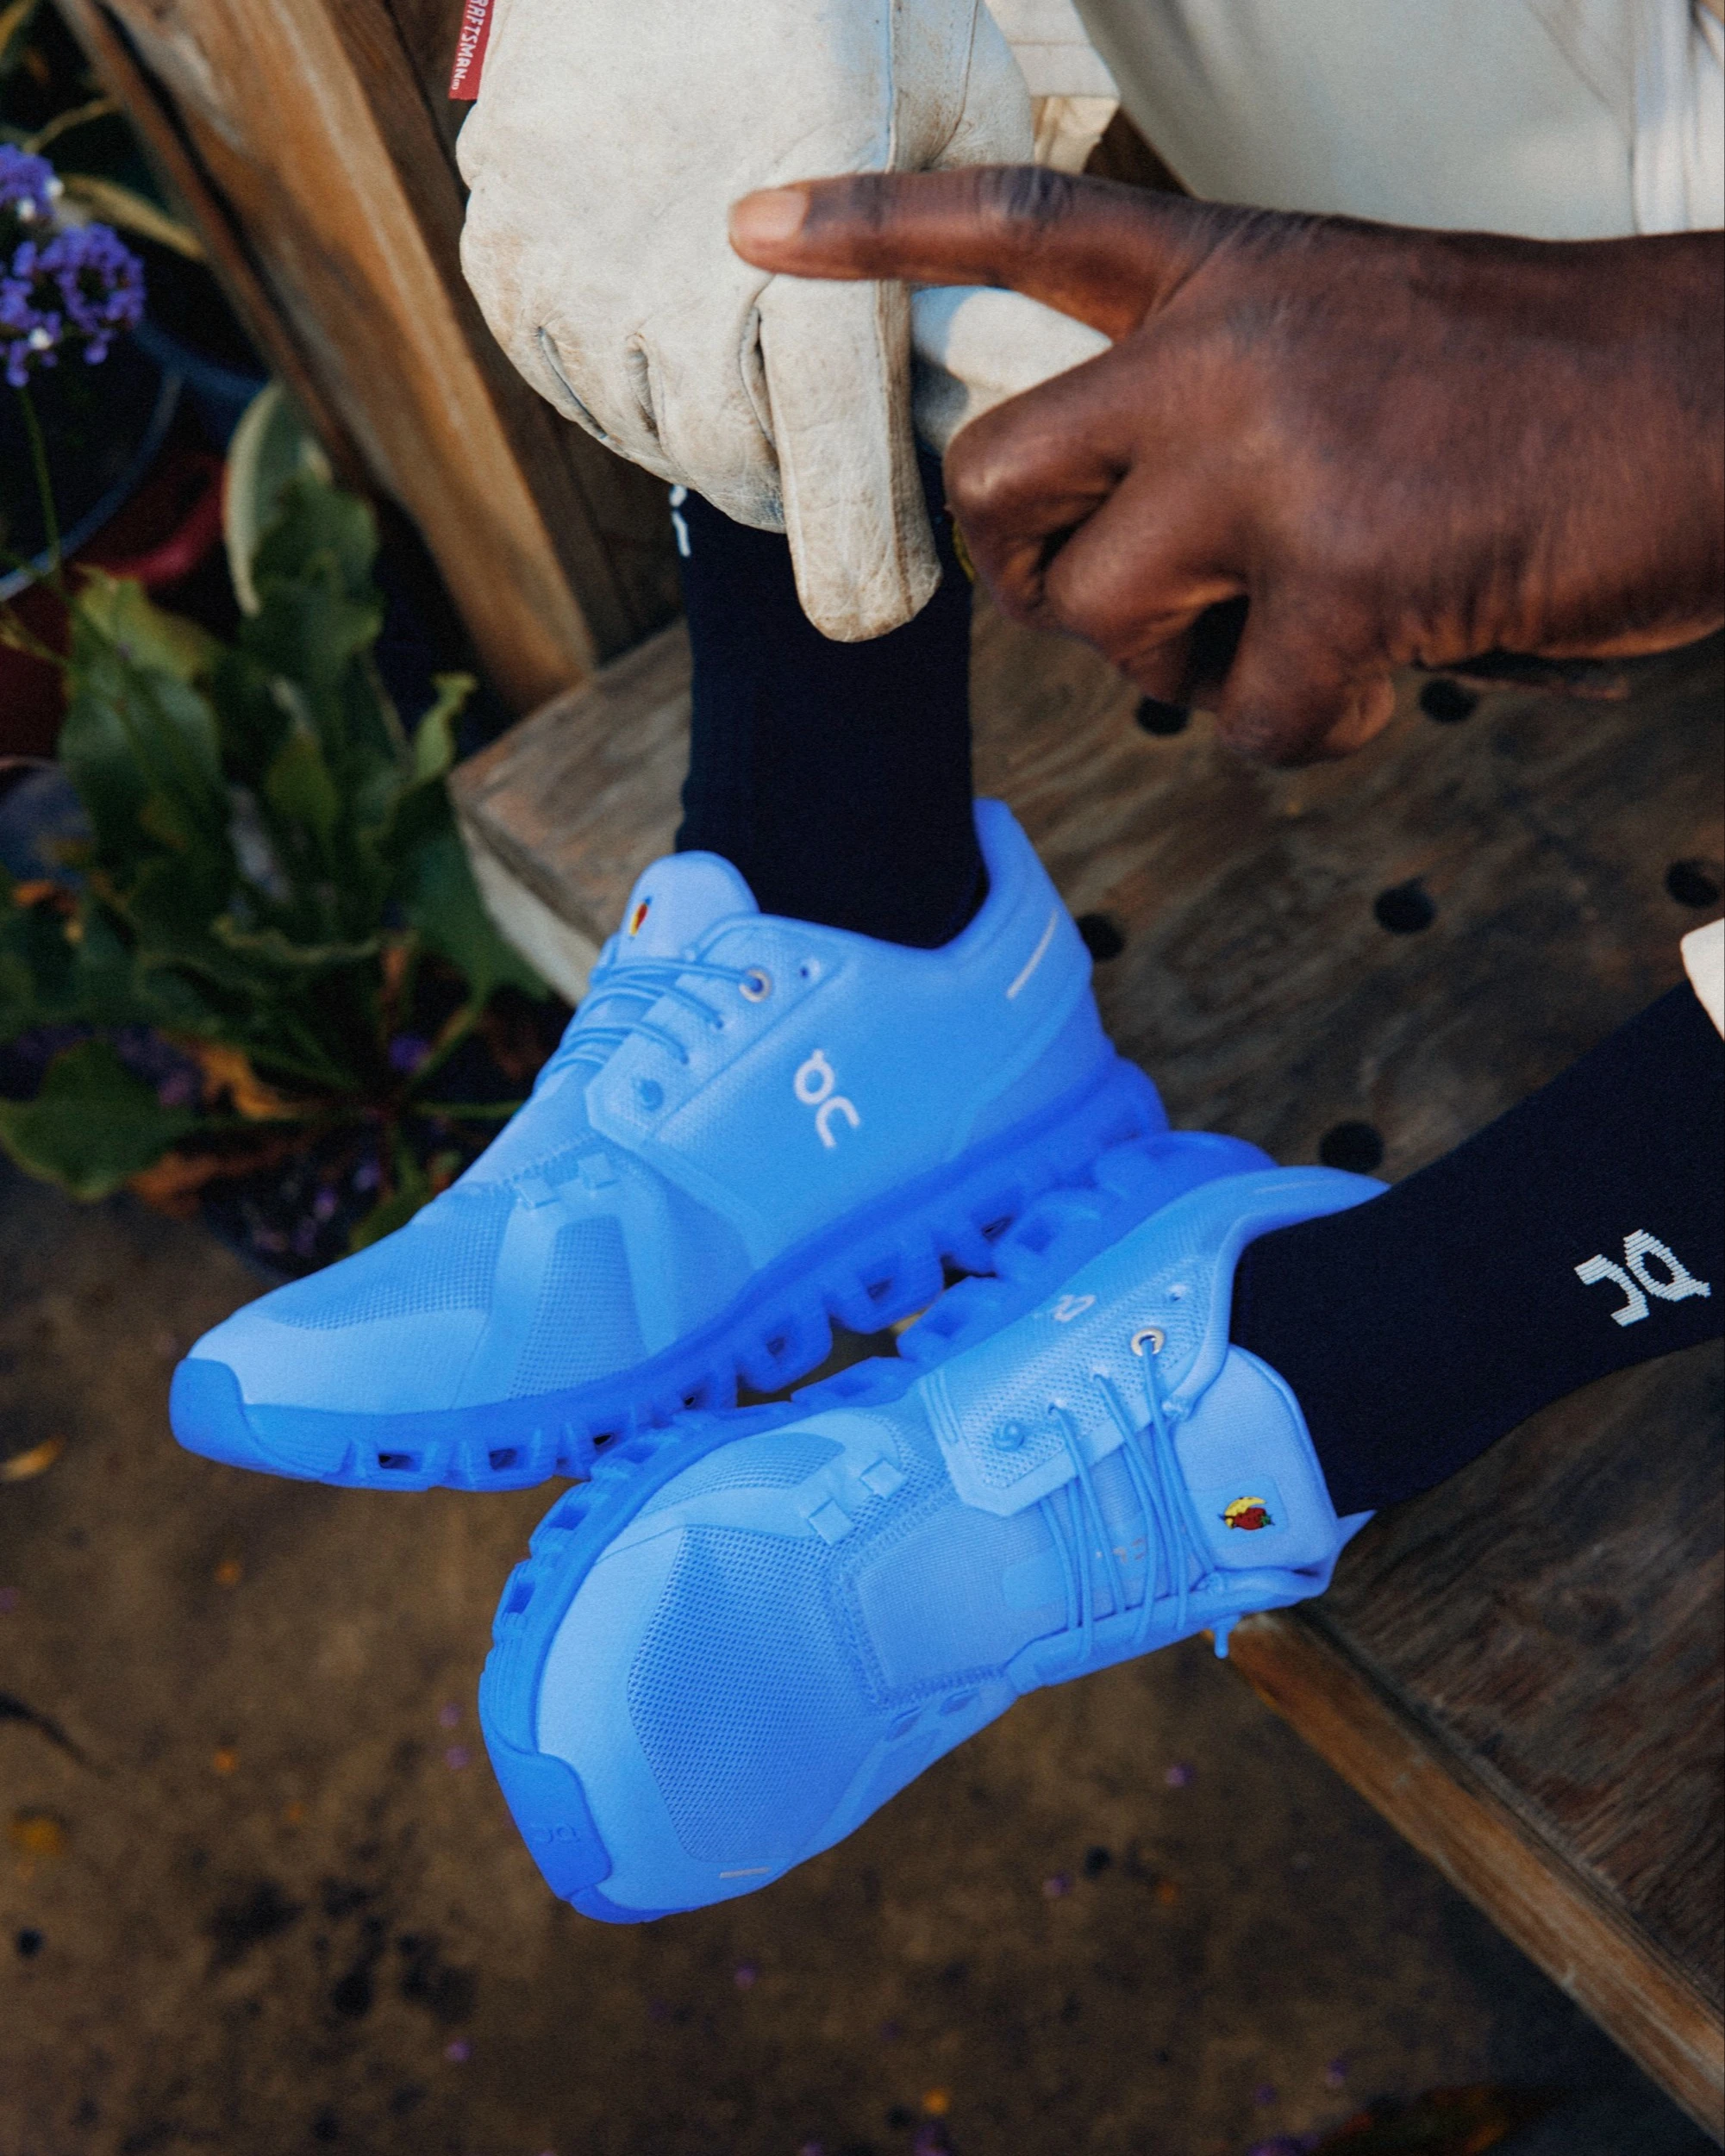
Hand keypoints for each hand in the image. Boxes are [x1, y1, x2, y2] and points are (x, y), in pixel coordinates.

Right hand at [456, 3, 1032, 640]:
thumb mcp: (959, 101)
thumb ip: (979, 255)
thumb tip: (999, 383)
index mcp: (804, 269)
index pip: (835, 490)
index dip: (873, 574)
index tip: (899, 594)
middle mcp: (671, 294)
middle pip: (746, 482)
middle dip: (806, 486)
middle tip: (843, 449)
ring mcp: (572, 280)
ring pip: (660, 441)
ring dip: (719, 433)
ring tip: (759, 365)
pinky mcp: (504, 261)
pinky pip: (573, 385)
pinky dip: (630, 381)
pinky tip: (673, 322)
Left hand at [732, 168, 1724, 758]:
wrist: (1720, 401)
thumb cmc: (1547, 391)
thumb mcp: (1359, 342)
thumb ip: (1223, 404)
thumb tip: (1127, 544)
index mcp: (1231, 273)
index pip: (1017, 222)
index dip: (874, 228)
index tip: (748, 228)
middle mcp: (1227, 348)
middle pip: (1003, 477)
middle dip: (1020, 572)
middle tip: (1102, 608)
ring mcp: (1278, 455)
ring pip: (1108, 623)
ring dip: (1186, 671)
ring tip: (1305, 638)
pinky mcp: (1344, 570)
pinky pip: (1249, 721)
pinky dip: (1311, 729)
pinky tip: (1388, 671)